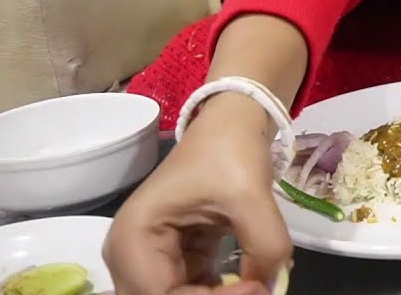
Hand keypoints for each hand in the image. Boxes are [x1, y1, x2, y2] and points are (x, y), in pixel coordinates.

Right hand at [103, 95, 290, 294]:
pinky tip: (249, 282)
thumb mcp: (251, 196)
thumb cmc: (228, 149)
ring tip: (257, 284)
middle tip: (258, 289)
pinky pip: (192, 291)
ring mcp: (151, 259)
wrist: (232, 122)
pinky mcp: (175, 258)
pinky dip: (219, 292)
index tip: (255, 289)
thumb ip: (265, 246)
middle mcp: (131, 255)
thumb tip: (269, 286)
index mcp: (133, 238)